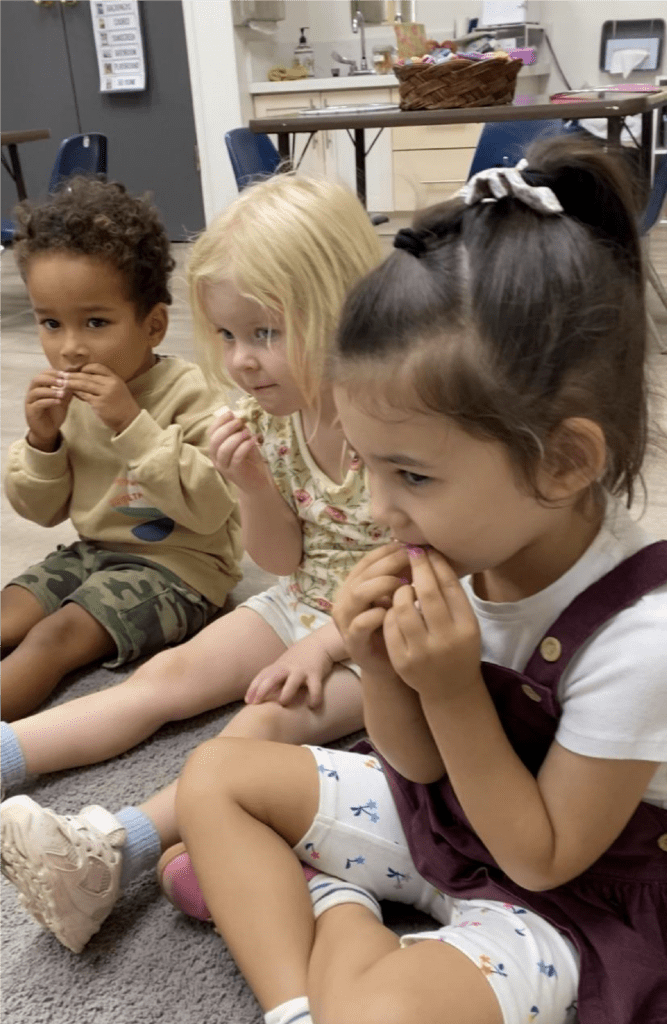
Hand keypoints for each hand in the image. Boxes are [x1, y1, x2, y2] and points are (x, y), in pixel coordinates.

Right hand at [25, 368, 73, 449]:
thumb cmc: (54, 414)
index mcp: (40, 387)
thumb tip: (75, 381)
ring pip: (37, 391)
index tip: (66, 374)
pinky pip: (38, 404)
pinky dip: (49, 401)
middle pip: (37, 379)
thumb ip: (67, 391)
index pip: (43, 374)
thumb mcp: (63, 401)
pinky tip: (58, 402)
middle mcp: (33, 392)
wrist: (48, 431)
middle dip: (51, 379)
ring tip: (62, 393)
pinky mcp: (30, 411)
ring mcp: (30, 401)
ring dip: (51, 391)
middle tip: (63, 382)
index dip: (54, 372)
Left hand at [60, 364, 140, 433]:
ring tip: (60, 382)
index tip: (77, 371)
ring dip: (71, 383)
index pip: (98, 367)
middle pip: (88, 376)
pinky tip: (69, 392)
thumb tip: (85, 378)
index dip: (85, 368)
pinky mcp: (99, 403)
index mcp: (115, 378)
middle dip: (73, 375)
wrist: (130, 419)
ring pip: (84, 384)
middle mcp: (110, 384)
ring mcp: (104, 393)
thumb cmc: (122, 405)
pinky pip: (84, 396)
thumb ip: (104, 383)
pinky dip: (76, 393)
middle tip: (61, 375)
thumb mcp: (116, 389)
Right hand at [208, 408, 273, 492]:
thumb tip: (237, 417)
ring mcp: (224, 467)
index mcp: (216, 450)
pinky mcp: (235, 472)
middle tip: (240, 421)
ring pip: (224, 449)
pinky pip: (236, 457)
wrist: (257, 483)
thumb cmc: (250, 461)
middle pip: (215, 441)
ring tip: (247, 432)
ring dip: (236, 437)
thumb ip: (239, 432)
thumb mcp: (244, 443)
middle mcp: (216, 459)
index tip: (230, 413)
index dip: (219, 422)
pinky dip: (245, 446)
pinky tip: (253, 441)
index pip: (211, 433)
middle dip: (227, 428)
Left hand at [244, 632, 334, 708]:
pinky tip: (312, 705)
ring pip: (292, 682)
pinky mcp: (315, 674)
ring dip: (286, 693)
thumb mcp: (283, 664)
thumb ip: (273, 676)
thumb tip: (260, 694)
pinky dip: (314, 697)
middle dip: (262, 690)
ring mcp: (301, 671)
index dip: (253, 688)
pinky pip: (315, 687)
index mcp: (278, 666)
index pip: (262, 676)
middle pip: (272, 678)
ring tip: (283, 703)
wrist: (319, 643)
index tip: (247, 701)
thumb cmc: (298, 657)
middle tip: (256, 704)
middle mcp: (288, 668)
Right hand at [332, 541, 410, 679]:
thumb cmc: (396, 628)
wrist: (389, 666)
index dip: (389, 551)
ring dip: (382, 585)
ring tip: (405, 585)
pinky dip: (376, 615)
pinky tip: (394, 611)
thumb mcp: (399, 598)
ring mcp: (346, 621)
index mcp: (356, 585)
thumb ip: (402, 577)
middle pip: (363, 573)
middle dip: (389, 563)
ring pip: (357, 594)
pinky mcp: (352, 641)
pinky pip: (359, 624)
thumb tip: (420, 550)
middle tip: (412, 559)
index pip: (369, 560)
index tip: (412, 546)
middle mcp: (346, 599)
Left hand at [383, 546, 480, 701]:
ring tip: (403, 587)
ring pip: (404, 608)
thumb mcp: (467, 625)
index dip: (437, 564)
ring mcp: (422, 652)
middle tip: (412, 552)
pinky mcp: (402, 661)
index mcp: (467, 628)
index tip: (428, 550)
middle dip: (418, 568)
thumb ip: (454, 597)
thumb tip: (434, 558)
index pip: (450, 587)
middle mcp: (446, 640)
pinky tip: (395, 608)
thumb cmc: (459, 649)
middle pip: (428, 593)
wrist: (450, 690)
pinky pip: (390, 626)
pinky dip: (391, 612)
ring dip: (401, 591)